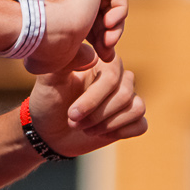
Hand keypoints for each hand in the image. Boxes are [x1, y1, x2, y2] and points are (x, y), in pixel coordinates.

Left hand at [27, 55, 146, 157]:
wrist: (48, 129)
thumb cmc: (49, 101)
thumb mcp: (50, 82)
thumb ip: (66, 63)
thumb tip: (91, 55)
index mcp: (104, 63)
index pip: (112, 77)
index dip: (94, 99)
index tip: (72, 114)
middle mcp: (120, 77)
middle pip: (124, 95)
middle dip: (97, 115)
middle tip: (74, 122)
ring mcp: (128, 98)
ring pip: (136, 109)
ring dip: (107, 125)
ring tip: (85, 128)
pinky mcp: (131, 119)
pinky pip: (141, 125)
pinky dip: (121, 132)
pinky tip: (101, 134)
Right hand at [33, 0, 125, 74]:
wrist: (41, 30)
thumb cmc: (42, 47)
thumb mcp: (59, 55)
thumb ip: (76, 54)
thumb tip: (92, 58)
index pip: (78, 13)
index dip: (91, 36)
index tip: (98, 54)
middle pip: (94, 8)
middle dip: (103, 33)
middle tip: (107, 53)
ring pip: (106, 1)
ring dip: (112, 26)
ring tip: (108, 43)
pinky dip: (119, 11)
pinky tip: (109, 26)